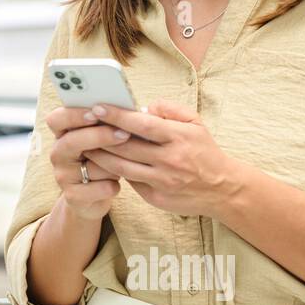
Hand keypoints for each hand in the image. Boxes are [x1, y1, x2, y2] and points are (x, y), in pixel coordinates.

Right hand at [45, 104, 129, 222]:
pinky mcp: (72, 196)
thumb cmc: (102, 159)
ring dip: (113, 166)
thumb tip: (132, 111)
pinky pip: (101, 188)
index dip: (74, 115)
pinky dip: (113, 186)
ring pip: (92, 167)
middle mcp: (57, 153)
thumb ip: (107, 125)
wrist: (92, 197)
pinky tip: (115, 184)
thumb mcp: (101, 140)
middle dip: (100, 136)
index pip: (56, 119)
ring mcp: (62, 176)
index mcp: (62, 134)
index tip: (96, 112)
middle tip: (125, 134)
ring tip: (122, 166)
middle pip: (71, 141)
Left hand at [83, 98, 239, 216]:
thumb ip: (170, 109)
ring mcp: (162, 181)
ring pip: (122, 167)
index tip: (97, 107)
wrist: (223, 189)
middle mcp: (170, 160)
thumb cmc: (204, 151)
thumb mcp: (195, 123)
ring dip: (100, 155)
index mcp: (179, 138)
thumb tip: (143, 106)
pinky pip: (129, 182)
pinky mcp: (156, 198)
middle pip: (127, 147)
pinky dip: (113, 171)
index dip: (117, 115)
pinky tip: (100, 162)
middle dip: (100, 135)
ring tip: (84, 144)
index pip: (143, 124)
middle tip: (81, 125)